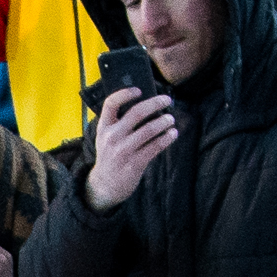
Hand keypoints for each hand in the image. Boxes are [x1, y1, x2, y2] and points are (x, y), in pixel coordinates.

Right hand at [84, 91, 181, 210]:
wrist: (105, 185)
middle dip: (155, 103)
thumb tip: (146, 104)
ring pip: (149, 129)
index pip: (111, 103)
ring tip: (171, 119)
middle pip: (136, 113)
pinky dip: (167, 138)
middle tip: (167, 100)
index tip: (139, 90)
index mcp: (103, 127)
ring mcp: (123, 151)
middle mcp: (112, 137)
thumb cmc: (110, 156)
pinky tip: (173, 134)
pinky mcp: (135, 163)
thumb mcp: (106, 137)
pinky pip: (155, 146)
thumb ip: (119, 122)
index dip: (125, 93)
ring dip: (164, 121)